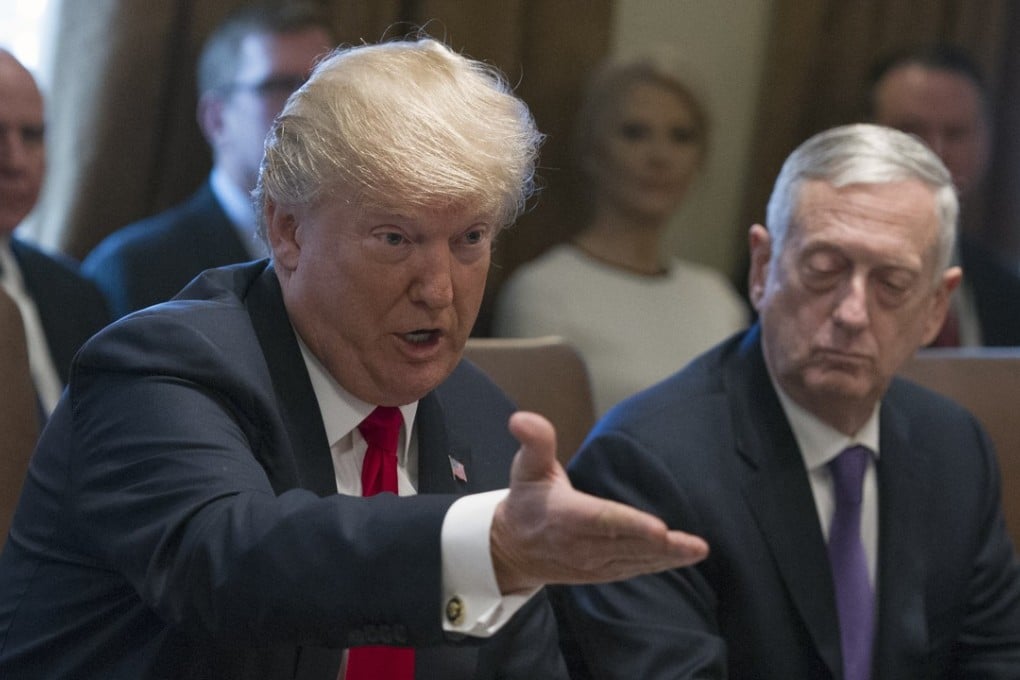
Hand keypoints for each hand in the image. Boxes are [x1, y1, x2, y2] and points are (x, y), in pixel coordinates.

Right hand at [490, 411, 708, 593]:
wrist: (512, 549)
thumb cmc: (527, 501)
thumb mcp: (527, 468)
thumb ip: (534, 441)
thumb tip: (521, 419)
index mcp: (565, 516)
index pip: (602, 520)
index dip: (631, 525)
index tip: (659, 528)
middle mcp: (580, 544)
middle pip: (627, 545)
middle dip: (662, 546)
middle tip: (696, 545)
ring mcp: (592, 563)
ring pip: (635, 561)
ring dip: (668, 558)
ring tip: (698, 550)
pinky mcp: (601, 572)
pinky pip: (634, 569)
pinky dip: (658, 565)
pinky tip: (684, 558)